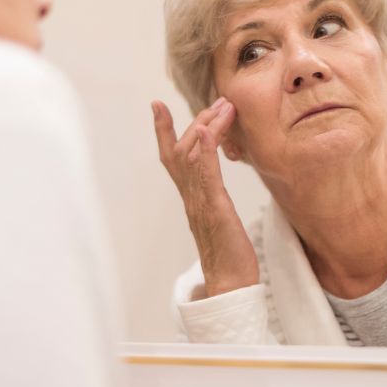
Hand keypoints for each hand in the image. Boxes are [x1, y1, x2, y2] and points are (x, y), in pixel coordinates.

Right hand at [152, 97, 258, 297]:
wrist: (229, 286)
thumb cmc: (229, 258)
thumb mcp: (221, 222)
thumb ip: (214, 202)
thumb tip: (214, 192)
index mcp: (192, 199)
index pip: (171, 159)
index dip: (163, 131)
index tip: (156, 104)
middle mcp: (191, 197)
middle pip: (181, 150)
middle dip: (197, 120)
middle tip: (218, 100)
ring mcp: (200, 202)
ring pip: (191, 157)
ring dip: (205, 127)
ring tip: (222, 106)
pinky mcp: (215, 209)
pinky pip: (206, 175)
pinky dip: (204, 151)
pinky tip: (207, 131)